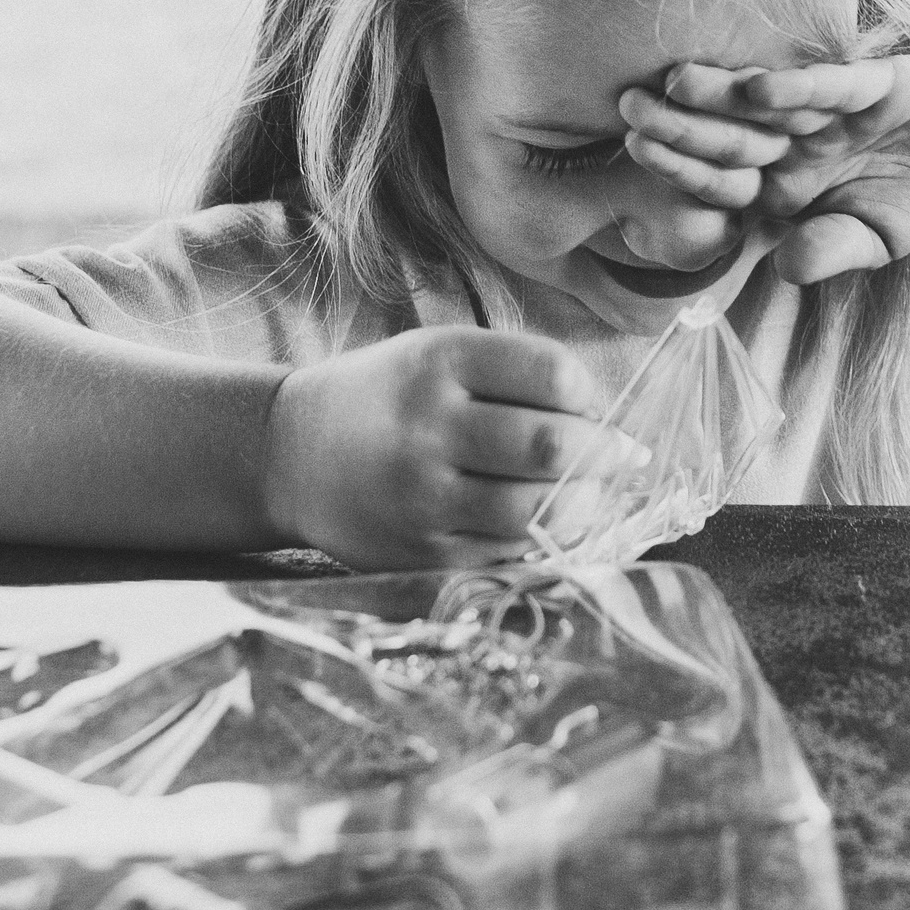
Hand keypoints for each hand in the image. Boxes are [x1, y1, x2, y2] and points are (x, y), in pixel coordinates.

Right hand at [260, 327, 643, 570]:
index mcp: (440, 360)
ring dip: (585, 503)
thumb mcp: (439, 355)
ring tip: (590, 492)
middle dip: (605, 453)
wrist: (290, 455)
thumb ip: (519, 376)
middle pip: (552, 444)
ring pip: (537, 509)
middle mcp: (428, 425)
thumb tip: (614, 427)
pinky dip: (544, 540)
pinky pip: (509, 554)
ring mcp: (421, 496)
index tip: (592, 407)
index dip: (590, 395)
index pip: (552, 374)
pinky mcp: (420, 553)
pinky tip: (548, 523)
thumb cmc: (387, 398)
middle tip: (619, 456)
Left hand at [619, 56, 909, 284]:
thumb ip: (832, 251)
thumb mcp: (877, 239)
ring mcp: (826, 112)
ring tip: (673, 84)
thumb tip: (787, 270)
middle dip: (679, 125)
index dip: (682, 171)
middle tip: (628, 109)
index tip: (638, 157)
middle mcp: (793, 143)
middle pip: (728, 137)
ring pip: (765, 105)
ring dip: (721, 95)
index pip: (722, 182)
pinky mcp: (868, 84)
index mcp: (783, 184)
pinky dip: (797, 89)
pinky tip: (758, 90)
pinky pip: (827, 87)